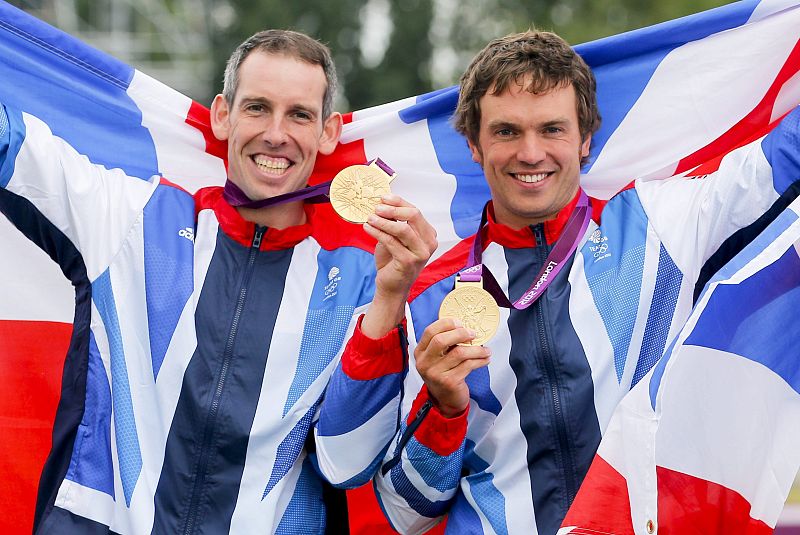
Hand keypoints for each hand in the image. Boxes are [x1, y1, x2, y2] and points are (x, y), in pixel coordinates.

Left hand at [360, 195, 436, 336]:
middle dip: (392, 209)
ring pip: (402, 229)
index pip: (415, 211)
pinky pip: (391, 241)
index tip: (383, 197)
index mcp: (428, 234)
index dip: (398, 202)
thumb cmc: (393, 261)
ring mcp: (421, 253)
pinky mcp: (409, 261)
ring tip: (369, 218)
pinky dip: (378, 232)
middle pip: (413, 216)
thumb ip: (393, 222)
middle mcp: (429, 243)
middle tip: (376, 207)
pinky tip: (368, 228)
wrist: (391, 286)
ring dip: (383, 221)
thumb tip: (382, 203)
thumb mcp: (394, 237)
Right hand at [415, 318, 490, 417]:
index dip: (446, 324)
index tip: (460, 323)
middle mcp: (424, 362)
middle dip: (460, 334)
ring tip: (486, 350)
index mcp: (420, 352)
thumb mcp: (438, 358)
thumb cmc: (444, 374)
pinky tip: (485, 359)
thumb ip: (445, 343)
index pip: (430, 331)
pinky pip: (468, 365)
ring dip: (476, 349)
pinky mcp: (448, 382)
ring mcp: (435, 373)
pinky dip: (480, 360)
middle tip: (474, 334)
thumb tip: (464, 326)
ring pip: (458, 353)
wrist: (445, 400)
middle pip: (441, 340)